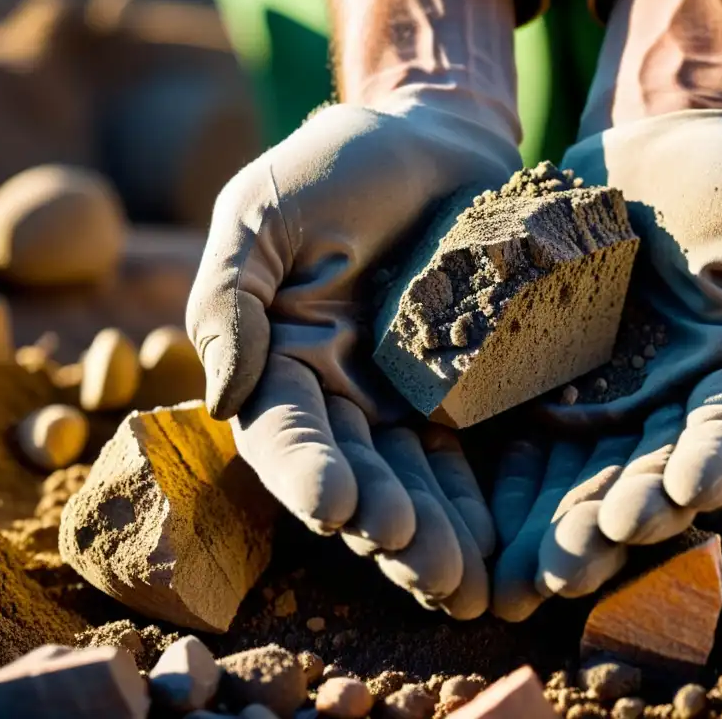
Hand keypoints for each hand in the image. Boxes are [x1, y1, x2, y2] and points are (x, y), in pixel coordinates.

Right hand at [185, 96, 517, 614]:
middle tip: (422, 570)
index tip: (340, 508)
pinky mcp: (467, 390)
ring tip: (462, 582)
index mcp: (281, 359)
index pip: (283, 432)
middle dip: (386, 528)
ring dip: (435, 535)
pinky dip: (481, 500)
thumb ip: (228, 294)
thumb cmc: (337, 164)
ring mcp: (406, 398)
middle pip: (357, 476)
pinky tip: (499, 543)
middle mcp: (341, 393)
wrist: (433, 139)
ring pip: (414, 480)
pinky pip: (471, 453)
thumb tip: (222, 393)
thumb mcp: (262, 211)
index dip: (307, 475)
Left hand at [492, 110, 721, 618]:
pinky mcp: (543, 367)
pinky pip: (522, 423)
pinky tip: (479, 515)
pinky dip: (505, 472)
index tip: (681, 497)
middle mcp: (664, 403)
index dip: (705, 471)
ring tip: (524, 570)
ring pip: (577, 467)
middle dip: (610, 522)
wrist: (654, 142)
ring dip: (551, 522)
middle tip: (576, 566)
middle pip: (640, 474)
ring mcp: (601, 390)